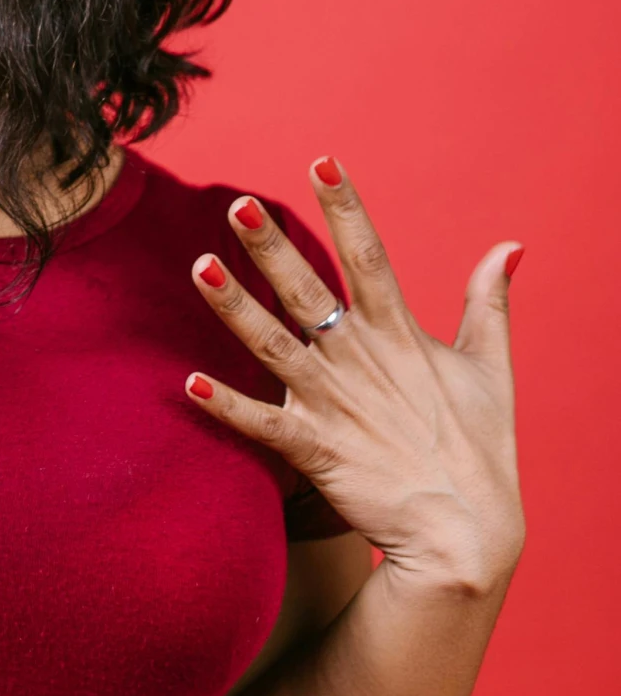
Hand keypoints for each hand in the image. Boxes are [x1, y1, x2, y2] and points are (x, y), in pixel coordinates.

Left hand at [185, 159, 524, 603]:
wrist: (464, 535)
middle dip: (271, 246)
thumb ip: (491, 302)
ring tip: (199, 268)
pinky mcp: (315, 450)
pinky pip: (261, 424)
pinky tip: (187, 383)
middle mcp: (359, 360)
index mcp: (399, 334)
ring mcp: (333, 404)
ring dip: (233, 309)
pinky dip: (225, 406)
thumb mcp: (492, 367)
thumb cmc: (480, 450)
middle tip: (238, 205)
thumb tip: (509, 247)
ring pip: (272, 346)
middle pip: (308, 290)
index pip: (369, 254)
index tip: (321, 161)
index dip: (345, 206)